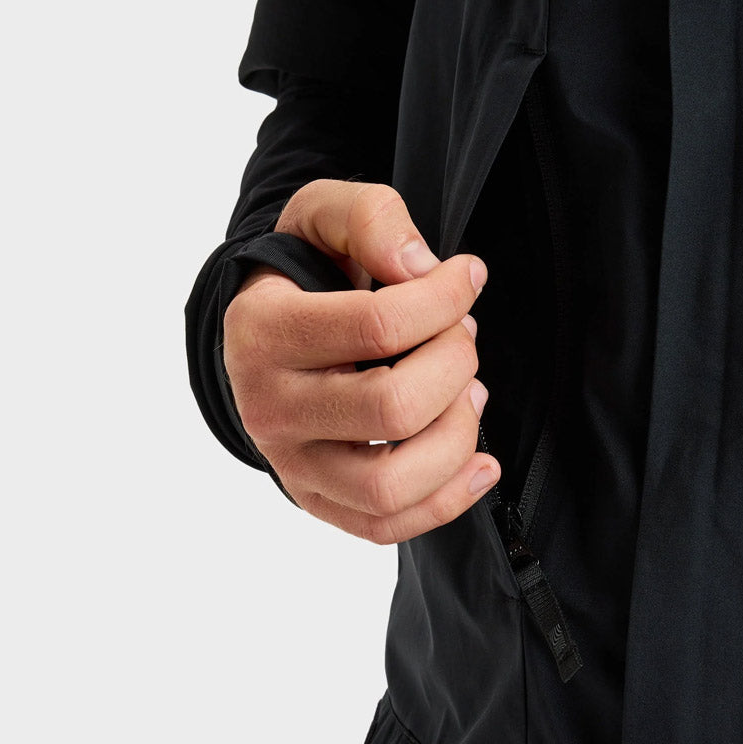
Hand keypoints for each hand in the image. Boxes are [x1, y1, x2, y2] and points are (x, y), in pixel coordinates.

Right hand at [222, 180, 498, 542]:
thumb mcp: (321, 216)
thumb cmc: (302, 274)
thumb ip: (369, 218)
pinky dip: (446, 502)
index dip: (446, 299)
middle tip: (462, 337)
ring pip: (390, 483)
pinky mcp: (315, 499)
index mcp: (262, 331)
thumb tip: (419, 267)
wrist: (263, 333)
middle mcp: (267, 407)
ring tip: (469, 394)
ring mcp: (290, 463)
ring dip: (456, 436)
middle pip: (393, 407)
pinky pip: (385, 527)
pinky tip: (480, 462)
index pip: (378, 325)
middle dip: (455, 365)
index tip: (467, 277)